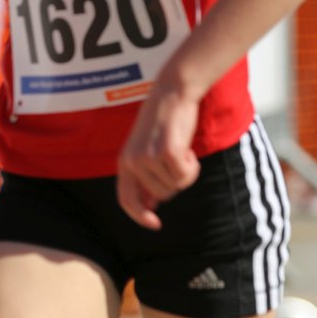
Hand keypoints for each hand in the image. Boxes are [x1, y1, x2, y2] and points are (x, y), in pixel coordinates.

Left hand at [116, 84, 200, 229]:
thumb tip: (151, 205)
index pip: (126, 199)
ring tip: (181, 149)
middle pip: (161, 195)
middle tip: (178, 159)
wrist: (172, 93)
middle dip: (175, 182)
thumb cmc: (163, 122)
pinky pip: (185, 175)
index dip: (139, 216)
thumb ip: (146, 175)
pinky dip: (192, 166)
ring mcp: (148, 158)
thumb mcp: (148, 149)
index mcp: (124, 162)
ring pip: (175, 186)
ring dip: (185, 172)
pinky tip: (189, 149)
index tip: (155, 224)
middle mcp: (132, 162)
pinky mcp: (166, 152)